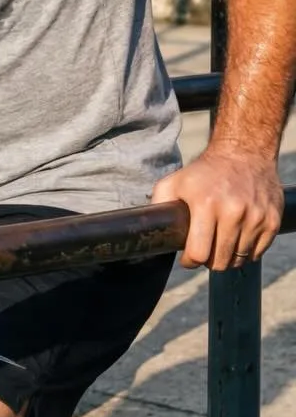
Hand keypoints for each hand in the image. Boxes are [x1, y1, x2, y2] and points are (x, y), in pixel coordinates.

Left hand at [152, 148, 284, 269]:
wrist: (244, 154)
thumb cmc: (204, 172)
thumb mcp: (174, 182)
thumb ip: (158, 204)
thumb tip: (145, 228)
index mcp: (206, 204)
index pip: (199, 254)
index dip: (190, 261)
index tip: (188, 258)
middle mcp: (234, 212)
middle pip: (220, 262)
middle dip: (208, 261)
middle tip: (204, 250)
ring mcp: (256, 217)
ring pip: (239, 260)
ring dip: (227, 257)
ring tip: (219, 243)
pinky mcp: (272, 221)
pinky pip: (257, 253)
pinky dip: (246, 252)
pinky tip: (237, 238)